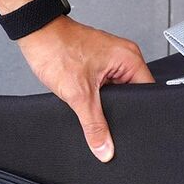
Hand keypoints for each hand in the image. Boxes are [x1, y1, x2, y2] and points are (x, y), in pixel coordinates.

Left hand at [17, 16, 154, 161]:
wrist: (36, 34)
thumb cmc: (58, 49)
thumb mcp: (79, 95)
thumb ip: (94, 126)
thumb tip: (105, 148)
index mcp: (130, 59)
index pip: (147, 93)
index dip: (140, 112)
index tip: (131, 126)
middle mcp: (123, 57)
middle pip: (132, 94)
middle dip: (120, 109)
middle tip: (106, 115)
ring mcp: (110, 60)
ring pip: (117, 92)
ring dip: (105, 101)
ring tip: (91, 100)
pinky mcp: (97, 63)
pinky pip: (104, 86)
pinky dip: (96, 95)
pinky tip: (86, 96)